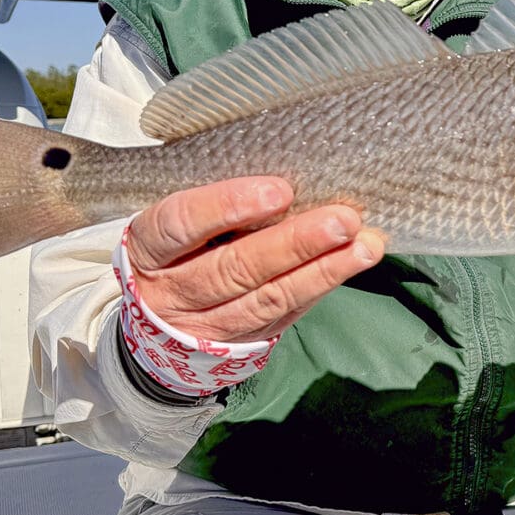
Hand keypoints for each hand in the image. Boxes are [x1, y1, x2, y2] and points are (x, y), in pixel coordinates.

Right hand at [125, 177, 385, 343]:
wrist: (156, 322)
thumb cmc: (175, 248)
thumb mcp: (173, 222)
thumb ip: (212, 202)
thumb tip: (284, 172)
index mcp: (149, 247)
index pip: (181, 224)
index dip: (226, 206)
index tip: (279, 191)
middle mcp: (174, 290)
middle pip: (234, 268)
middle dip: (294, 244)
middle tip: (343, 220)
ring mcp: (206, 324)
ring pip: (267, 299)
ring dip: (322, 271)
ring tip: (365, 246)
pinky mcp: (241, 342)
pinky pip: (284, 315)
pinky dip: (321, 287)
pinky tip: (352, 265)